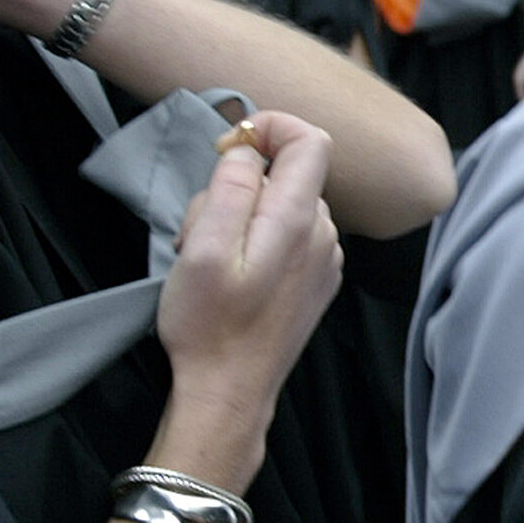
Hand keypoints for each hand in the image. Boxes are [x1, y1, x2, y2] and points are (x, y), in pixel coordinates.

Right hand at [154, 115, 343, 472]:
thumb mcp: (203, 246)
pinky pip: (286, 238)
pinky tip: (229, 276)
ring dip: (240, 217)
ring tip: (208, 260)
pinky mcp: (314, 282)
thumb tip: (247, 150)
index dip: (269, 129)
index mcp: (300, 220)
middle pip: (286, 175)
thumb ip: (230, 186)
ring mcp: (323, 261)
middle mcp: (323, 236)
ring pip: (281, 207)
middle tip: (199, 229)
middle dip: (238, 185)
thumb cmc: (209, 325)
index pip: (310, 139)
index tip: (227, 151)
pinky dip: (254, 242)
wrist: (229, 393)